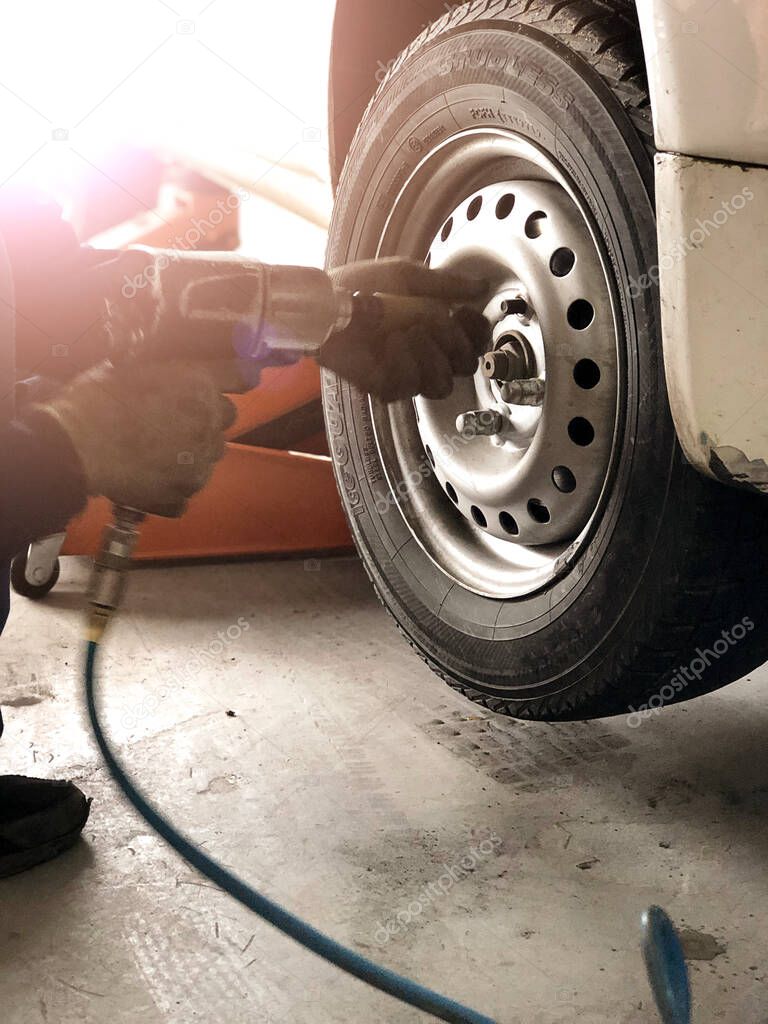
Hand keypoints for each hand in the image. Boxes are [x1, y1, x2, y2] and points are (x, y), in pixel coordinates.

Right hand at [36, 360, 239, 516]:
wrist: (74, 446)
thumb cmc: (95, 400)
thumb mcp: (133, 366)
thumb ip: (169, 370)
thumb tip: (175, 371)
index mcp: (197, 381)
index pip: (239, 375)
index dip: (234, 379)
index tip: (234, 381)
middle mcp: (207, 419)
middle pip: (227, 418)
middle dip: (209, 417)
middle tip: (178, 420)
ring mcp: (200, 458)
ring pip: (212, 454)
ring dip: (195, 452)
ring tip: (161, 452)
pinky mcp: (185, 490)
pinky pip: (191, 487)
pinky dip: (176, 485)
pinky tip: (152, 478)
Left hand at [320, 258, 491, 400]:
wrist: (325, 303)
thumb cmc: (362, 285)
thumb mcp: (407, 275)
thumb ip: (445, 284)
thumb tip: (481, 284)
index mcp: (438, 325)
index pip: (475, 341)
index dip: (476, 331)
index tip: (462, 312)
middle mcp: (427, 353)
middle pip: (464, 365)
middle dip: (453, 342)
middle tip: (432, 321)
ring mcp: (408, 373)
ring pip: (442, 383)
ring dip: (430, 356)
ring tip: (407, 331)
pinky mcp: (386, 386)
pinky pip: (410, 386)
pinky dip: (402, 363)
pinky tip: (388, 342)